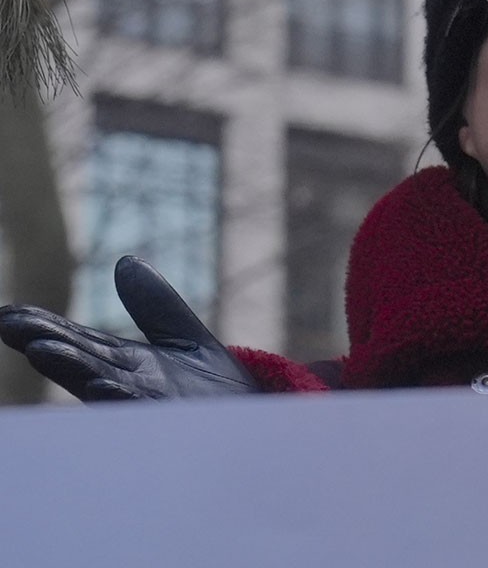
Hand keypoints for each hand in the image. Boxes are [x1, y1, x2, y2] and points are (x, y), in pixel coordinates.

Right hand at [0, 258, 257, 400]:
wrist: (257, 431)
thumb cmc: (217, 394)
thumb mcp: (186, 340)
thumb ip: (155, 306)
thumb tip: (124, 261)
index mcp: (128, 365)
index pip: (80, 342)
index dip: (46, 327)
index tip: (8, 312)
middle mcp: (130, 384)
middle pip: (82, 360)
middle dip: (46, 342)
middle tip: (6, 324)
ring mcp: (149, 405)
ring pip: (103, 385)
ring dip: (72, 369)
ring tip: (41, 349)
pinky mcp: (172, 422)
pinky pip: (143, 411)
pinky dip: (120, 398)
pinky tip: (101, 385)